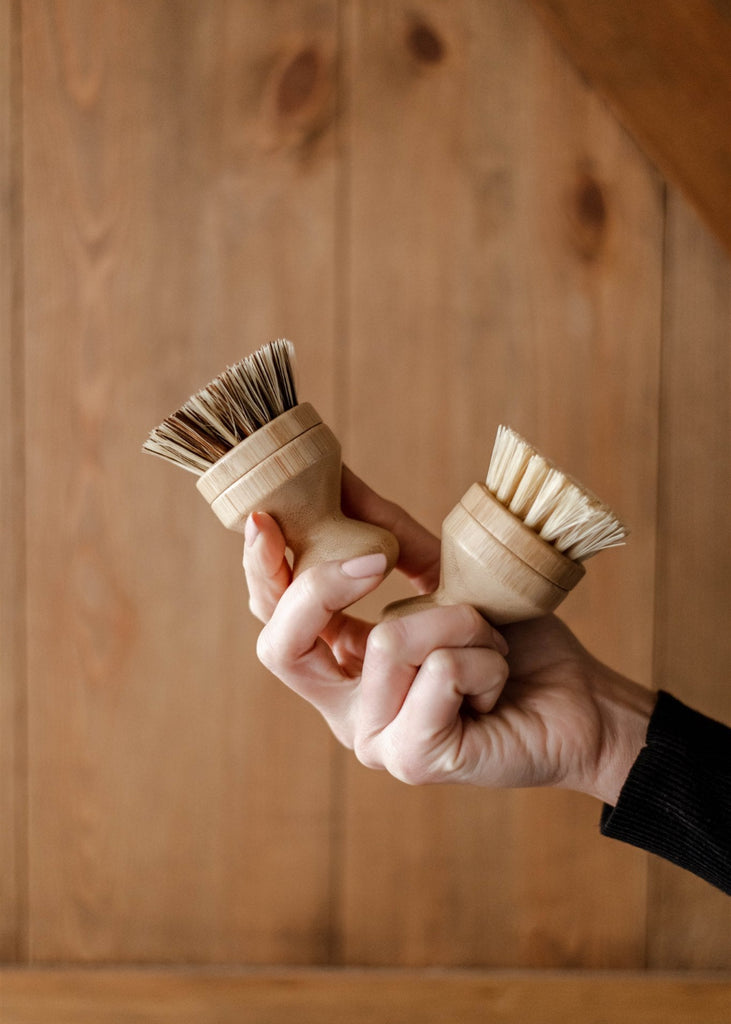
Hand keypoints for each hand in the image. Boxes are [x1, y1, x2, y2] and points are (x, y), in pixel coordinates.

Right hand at [243, 469, 655, 802]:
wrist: (582, 702)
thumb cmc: (514, 643)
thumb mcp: (445, 578)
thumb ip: (388, 537)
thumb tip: (338, 476)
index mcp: (343, 669)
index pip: (274, 623)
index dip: (260, 570)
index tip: (265, 515)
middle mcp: (345, 711)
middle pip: (281, 646)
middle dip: (323, 585)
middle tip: (378, 556)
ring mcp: (375, 741)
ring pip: (386, 641)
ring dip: (459, 620)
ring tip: (492, 642)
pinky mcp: (413, 760)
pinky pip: (437, 671)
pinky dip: (483, 658)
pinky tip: (499, 681)